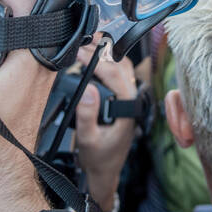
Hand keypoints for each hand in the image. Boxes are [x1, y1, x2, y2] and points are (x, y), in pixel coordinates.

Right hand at [73, 40, 138, 211]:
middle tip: (83, 38)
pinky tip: (94, 57)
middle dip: (102, 50)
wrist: (104, 172)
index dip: (96, 59)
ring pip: (123, 68)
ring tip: (88, 41)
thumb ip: (87, 115)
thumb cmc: (98, 159)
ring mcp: (129, 100)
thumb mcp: (88, 140)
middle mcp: (132, 101)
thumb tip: (88, 89)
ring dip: (107, 53)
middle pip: (121, 66)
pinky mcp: (123, 100)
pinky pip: (120, 75)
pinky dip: (108, 62)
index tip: (79, 51)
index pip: (115, 74)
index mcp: (127, 109)